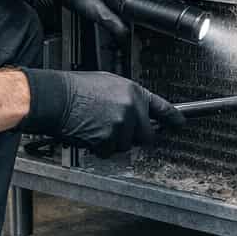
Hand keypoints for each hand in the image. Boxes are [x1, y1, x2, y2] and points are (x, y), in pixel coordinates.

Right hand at [20, 69, 185, 154]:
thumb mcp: (110, 84)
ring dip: (113, 142)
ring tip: (96, 126)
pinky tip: (89, 133)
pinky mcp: (108, 140)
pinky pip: (109, 151)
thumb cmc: (77, 89)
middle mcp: (131, 109)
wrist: (57, 98)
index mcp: (134, 93)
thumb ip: (128, 98)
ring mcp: (121, 126)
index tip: (179, 124)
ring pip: (126, 146)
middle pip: (146, 135)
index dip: (173, 118)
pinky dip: (100, 148)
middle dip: (134, 136)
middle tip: (116, 129)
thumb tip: (137, 110)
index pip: (162, 108)